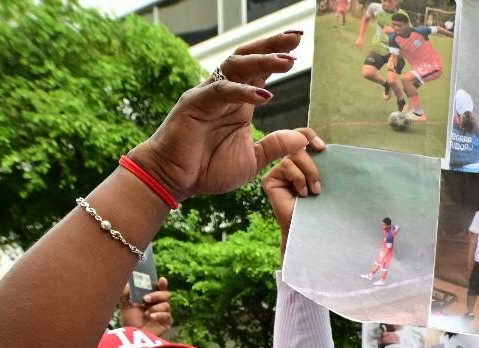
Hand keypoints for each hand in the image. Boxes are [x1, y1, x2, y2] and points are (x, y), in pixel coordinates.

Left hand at [118, 278, 173, 336]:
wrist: (133, 335)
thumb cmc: (130, 320)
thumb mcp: (125, 306)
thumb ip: (124, 294)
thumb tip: (126, 284)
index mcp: (151, 298)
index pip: (159, 289)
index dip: (162, 284)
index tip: (161, 280)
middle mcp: (159, 304)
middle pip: (166, 295)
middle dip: (156, 295)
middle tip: (145, 298)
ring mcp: (164, 314)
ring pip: (167, 305)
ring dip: (155, 307)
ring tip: (146, 313)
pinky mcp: (166, 323)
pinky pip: (167, 315)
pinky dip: (159, 315)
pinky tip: (151, 317)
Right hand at [126, 31, 308, 203]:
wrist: (174, 180)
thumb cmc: (208, 168)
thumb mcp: (252, 160)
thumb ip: (276, 146)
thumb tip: (305, 138)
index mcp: (239, 103)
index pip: (260, 71)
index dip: (278, 55)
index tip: (299, 43)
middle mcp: (225, 93)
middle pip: (248, 58)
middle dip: (272, 46)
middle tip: (296, 37)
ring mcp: (209, 95)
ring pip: (235, 66)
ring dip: (262, 61)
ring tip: (287, 61)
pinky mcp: (195, 104)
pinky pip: (221, 91)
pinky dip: (242, 91)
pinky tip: (264, 96)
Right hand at [262, 131, 326, 249]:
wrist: (310, 228)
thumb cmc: (321, 208)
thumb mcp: (324, 181)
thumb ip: (321, 163)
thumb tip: (323, 146)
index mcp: (302, 162)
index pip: (301, 138)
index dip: (308, 135)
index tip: (323, 147)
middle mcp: (289, 165)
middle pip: (299, 147)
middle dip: (312, 166)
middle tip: (319, 186)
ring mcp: (278, 172)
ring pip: (294, 155)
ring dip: (309, 173)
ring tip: (313, 192)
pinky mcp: (270, 179)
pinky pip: (286, 165)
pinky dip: (298, 178)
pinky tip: (301, 194)